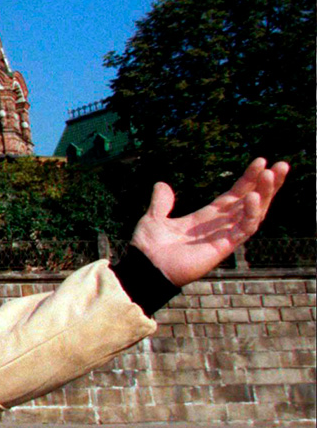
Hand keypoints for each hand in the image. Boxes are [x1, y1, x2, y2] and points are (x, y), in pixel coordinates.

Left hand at [131, 157, 287, 286]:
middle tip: (282, 166)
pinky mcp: (223, 247)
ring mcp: (223, 236)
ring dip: (265, 194)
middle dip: (267, 185)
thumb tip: (162, 184)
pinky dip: (251, 213)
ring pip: (253, 213)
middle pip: (250, 202)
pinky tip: (254, 197)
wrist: (144, 265)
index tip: (261, 162)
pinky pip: (244, 229)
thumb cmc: (149, 247)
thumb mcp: (156, 217)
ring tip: (272, 175)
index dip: (248, 180)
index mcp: (206, 217)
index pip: (234, 195)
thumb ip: (162, 202)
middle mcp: (219, 226)